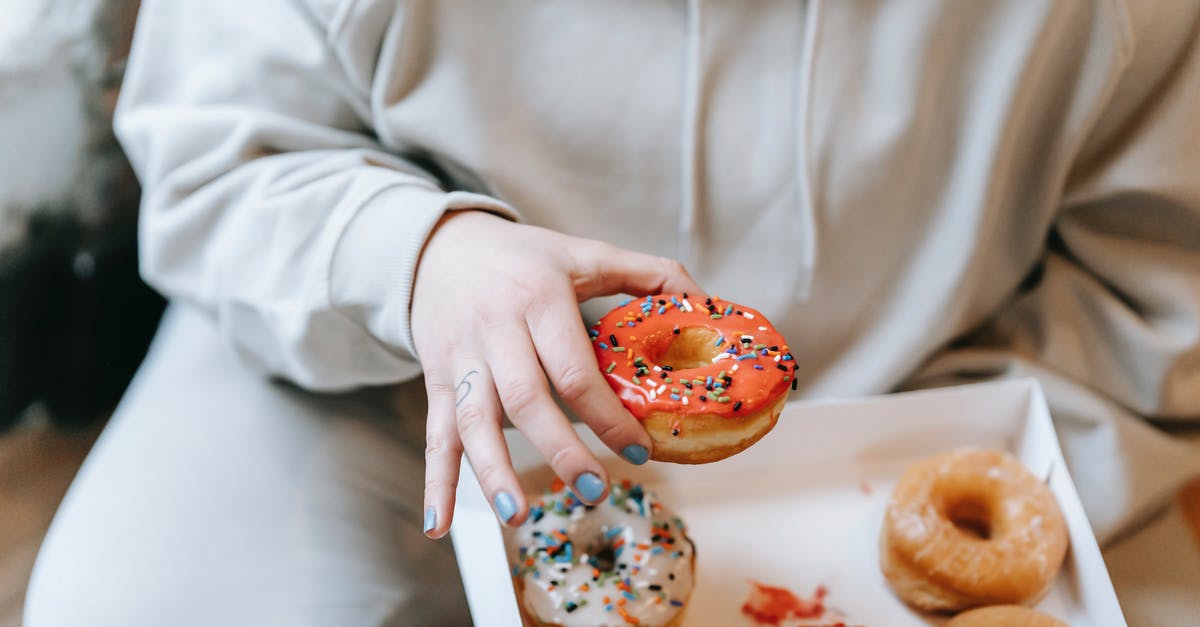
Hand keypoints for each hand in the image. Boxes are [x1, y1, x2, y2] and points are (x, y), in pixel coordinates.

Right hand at [413, 210, 702, 536]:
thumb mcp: (582, 253)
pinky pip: (435, 435)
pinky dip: (437, 482)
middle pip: (525, 398)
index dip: (608, 413)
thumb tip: (705, 302)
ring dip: (493, 472)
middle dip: (560, 449)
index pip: (574, 367)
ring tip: (518, 514)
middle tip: (595, 489)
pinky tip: (442, 524)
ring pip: (473, 422)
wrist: (440, 248)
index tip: (641, 449)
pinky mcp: (436, 380)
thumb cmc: (523, 258)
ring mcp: (461, 360)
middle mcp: (495, 331)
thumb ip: (646, 273)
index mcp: (540, 300)